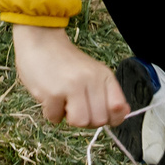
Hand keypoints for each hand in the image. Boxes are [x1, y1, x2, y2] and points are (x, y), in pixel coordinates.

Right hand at [12, 23, 127, 127]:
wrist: (41, 41)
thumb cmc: (66, 62)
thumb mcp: (93, 73)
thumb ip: (109, 95)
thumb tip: (123, 112)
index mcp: (104, 76)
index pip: (118, 109)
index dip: (108, 118)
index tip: (97, 111)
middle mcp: (92, 80)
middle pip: (99, 120)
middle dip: (86, 119)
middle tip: (75, 104)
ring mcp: (73, 86)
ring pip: (80, 123)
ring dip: (68, 117)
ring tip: (63, 101)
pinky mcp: (53, 93)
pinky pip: (56, 118)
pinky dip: (51, 112)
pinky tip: (50, 97)